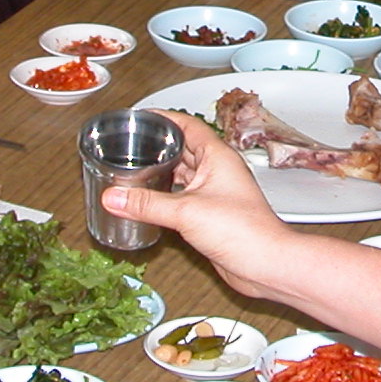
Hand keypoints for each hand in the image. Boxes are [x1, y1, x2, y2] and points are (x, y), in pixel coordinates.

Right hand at [102, 114, 298, 295]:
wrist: (265, 265)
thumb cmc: (243, 231)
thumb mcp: (186, 212)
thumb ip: (147, 204)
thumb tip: (114, 196)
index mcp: (218, 156)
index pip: (187, 125)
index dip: (164, 118)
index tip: (140, 117)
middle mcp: (218, 170)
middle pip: (183, 149)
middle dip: (158, 147)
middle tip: (130, 146)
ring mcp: (215, 192)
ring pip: (183, 174)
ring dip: (161, 173)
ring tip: (134, 170)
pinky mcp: (212, 213)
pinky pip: (184, 197)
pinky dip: (167, 196)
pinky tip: (149, 201)